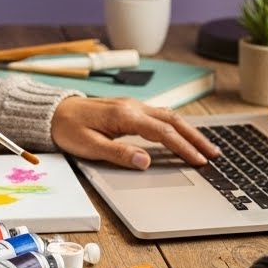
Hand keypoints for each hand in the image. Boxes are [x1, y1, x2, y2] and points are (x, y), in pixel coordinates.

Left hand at [49, 97, 219, 169]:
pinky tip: (183, 135)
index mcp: (125, 116)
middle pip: (173, 120)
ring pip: (169, 116)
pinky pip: (160, 115)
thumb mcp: (89, 147)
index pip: (163, 132)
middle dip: (196, 138)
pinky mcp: (130, 109)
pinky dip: (176, 126)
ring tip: (205, 147)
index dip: (183, 147)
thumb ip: (119, 154)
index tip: (199, 161)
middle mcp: (133, 107)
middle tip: (214, 154)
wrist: (54, 112)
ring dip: (189, 131)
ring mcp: (133, 106)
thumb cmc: (68, 129)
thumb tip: (146, 161)